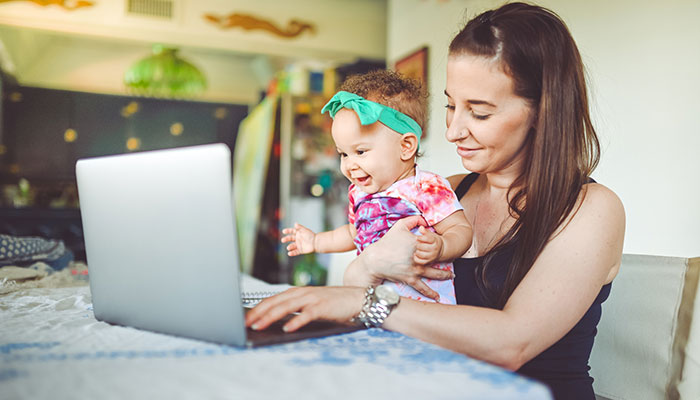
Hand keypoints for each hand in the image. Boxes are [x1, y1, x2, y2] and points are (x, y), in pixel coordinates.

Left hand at [245, 286, 364, 331]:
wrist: (357, 299)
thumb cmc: (334, 304)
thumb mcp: (311, 305)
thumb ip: (296, 310)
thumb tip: (278, 321)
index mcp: (298, 292)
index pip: (272, 299)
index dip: (257, 308)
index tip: (245, 318)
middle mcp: (302, 293)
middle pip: (275, 302)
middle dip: (258, 312)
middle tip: (245, 323)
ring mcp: (312, 299)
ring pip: (286, 307)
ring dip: (270, 316)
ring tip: (258, 325)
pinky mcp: (323, 306)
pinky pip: (307, 314)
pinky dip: (296, 321)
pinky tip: (287, 328)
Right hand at [281, 223, 315, 255]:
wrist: (316, 243)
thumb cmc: (311, 235)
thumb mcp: (305, 230)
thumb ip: (300, 227)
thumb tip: (295, 223)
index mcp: (298, 233)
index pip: (291, 231)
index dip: (288, 231)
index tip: (284, 231)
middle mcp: (297, 239)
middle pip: (290, 238)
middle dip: (286, 239)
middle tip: (283, 240)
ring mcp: (298, 245)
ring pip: (292, 246)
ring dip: (290, 247)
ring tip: (288, 247)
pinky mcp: (300, 250)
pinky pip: (295, 252)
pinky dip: (292, 253)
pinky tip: (289, 253)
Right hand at [353, 216, 453, 300]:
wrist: (375, 259)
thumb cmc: (386, 242)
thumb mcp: (399, 226)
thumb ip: (413, 220)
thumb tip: (423, 219)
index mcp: (419, 243)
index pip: (434, 242)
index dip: (437, 243)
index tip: (441, 243)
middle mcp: (420, 257)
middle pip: (438, 258)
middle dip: (447, 258)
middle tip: (454, 259)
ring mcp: (416, 269)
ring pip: (435, 273)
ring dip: (445, 275)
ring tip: (451, 276)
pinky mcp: (411, 279)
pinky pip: (423, 288)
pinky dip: (430, 293)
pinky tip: (437, 298)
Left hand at [414, 226, 443, 264]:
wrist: (441, 250)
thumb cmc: (433, 241)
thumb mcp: (431, 235)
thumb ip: (425, 231)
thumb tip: (420, 228)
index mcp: (435, 241)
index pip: (428, 239)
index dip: (421, 238)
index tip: (417, 237)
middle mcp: (434, 249)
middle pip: (423, 247)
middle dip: (418, 245)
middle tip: (418, 244)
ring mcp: (432, 256)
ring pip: (421, 254)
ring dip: (417, 251)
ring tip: (417, 249)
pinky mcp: (429, 261)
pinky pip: (420, 262)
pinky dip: (416, 258)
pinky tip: (416, 254)